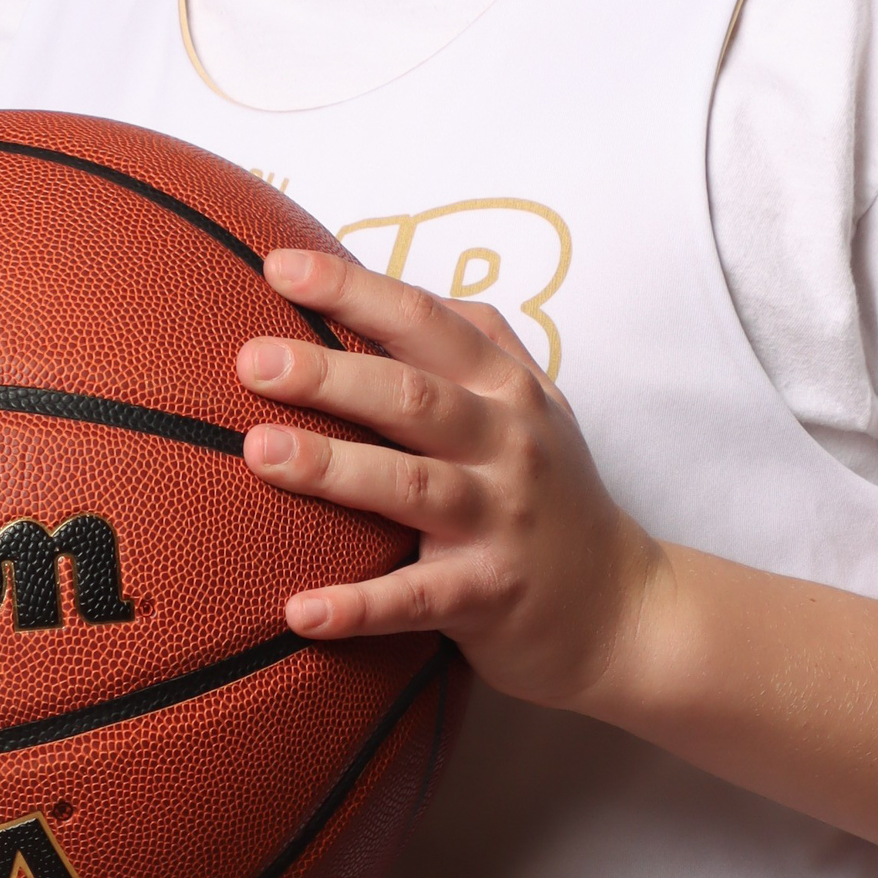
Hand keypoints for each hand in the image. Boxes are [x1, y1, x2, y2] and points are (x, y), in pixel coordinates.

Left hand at [237, 247, 658, 710]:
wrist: (625, 606)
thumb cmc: (552, 492)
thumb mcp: (531, 403)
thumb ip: (471, 343)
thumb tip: (379, 283)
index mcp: (507, 388)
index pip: (425, 322)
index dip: (354, 290)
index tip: (281, 267)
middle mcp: (508, 444)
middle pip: (411, 396)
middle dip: (329, 374)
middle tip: (252, 360)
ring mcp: (501, 520)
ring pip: (410, 485)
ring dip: (332, 468)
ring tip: (257, 453)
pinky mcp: (490, 595)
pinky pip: (415, 599)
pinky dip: (358, 606)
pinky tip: (299, 610)